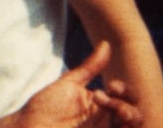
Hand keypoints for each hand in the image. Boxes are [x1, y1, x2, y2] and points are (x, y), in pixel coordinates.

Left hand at [17, 42, 142, 127]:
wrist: (27, 127)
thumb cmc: (45, 107)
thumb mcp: (70, 84)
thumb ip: (90, 67)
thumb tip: (107, 44)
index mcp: (100, 106)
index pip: (127, 98)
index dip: (125, 91)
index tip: (112, 86)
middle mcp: (105, 122)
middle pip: (134, 115)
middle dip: (128, 106)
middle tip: (105, 99)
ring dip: (130, 117)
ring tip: (115, 112)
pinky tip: (116, 124)